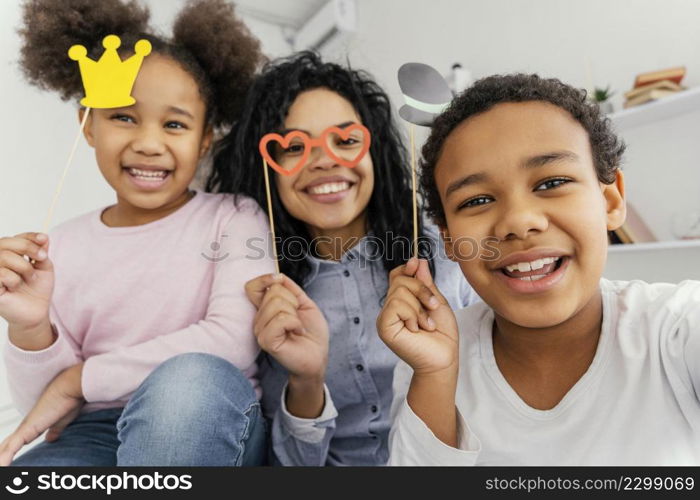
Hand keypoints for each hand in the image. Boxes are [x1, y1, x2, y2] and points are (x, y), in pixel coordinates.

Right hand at [0, 232, 53, 327]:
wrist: (36, 312)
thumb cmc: (38, 289)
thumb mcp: (43, 267)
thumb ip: (41, 252)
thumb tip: (43, 237)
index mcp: (9, 255)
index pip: (14, 238)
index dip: (29, 236)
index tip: (43, 239)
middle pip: (5, 242)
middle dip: (28, 247)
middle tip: (42, 258)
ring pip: (3, 256)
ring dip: (23, 266)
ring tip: (31, 278)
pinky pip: (0, 273)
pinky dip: (13, 278)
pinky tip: (16, 287)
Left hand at [0, 363, 83, 465]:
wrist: (70, 388)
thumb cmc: (69, 400)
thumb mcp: (61, 422)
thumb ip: (54, 431)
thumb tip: (50, 439)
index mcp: (32, 426)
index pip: (14, 443)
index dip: (7, 453)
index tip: (5, 463)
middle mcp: (25, 427)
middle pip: (5, 446)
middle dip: (0, 456)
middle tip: (0, 466)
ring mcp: (24, 428)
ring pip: (5, 448)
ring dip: (0, 459)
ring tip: (0, 469)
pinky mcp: (27, 429)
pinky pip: (11, 448)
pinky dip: (4, 458)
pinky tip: (2, 467)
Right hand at [245, 273, 328, 381]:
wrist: (318, 355)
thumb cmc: (312, 332)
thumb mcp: (305, 304)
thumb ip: (291, 289)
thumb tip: (279, 276)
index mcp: (266, 309)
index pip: (252, 287)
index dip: (264, 279)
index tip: (279, 281)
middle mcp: (259, 319)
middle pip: (273, 292)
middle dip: (293, 301)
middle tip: (297, 318)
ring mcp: (261, 330)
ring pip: (277, 305)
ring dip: (295, 315)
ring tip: (297, 327)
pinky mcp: (266, 341)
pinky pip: (280, 320)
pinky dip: (295, 324)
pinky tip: (297, 333)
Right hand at [377, 258, 458, 374]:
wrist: (444, 358)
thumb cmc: (442, 334)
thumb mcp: (436, 301)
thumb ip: (425, 283)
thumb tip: (418, 261)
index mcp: (402, 301)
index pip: (396, 275)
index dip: (406, 267)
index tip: (416, 263)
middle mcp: (391, 308)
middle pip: (399, 280)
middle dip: (421, 289)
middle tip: (433, 307)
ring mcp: (386, 318)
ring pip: (398, 291)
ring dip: (419, 307)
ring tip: (426, 324)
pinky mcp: (384, 327)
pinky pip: (395, 305)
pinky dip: (412, 314)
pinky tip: (417, 329)